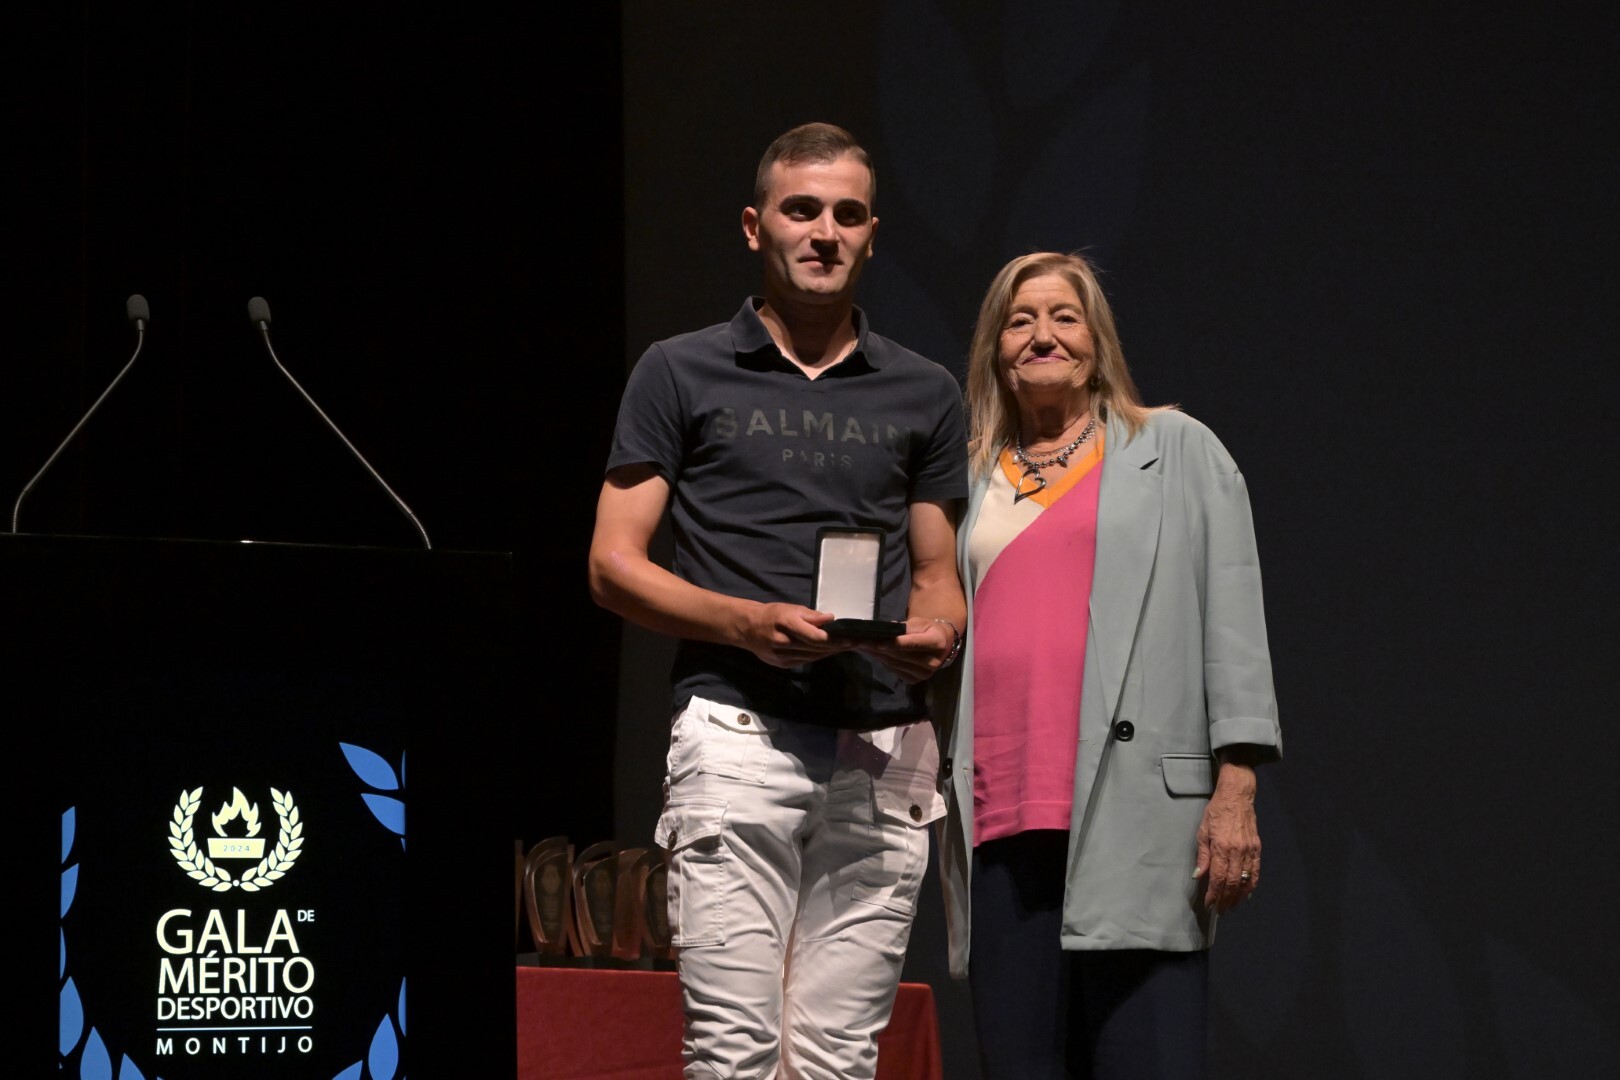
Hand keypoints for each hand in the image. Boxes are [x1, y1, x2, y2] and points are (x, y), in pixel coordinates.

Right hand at [740, 604, 852, 667]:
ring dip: (830, 652)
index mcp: (785, 624)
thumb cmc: (772, 614)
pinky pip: (805, 661)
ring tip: (844, 647)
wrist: (748, 628)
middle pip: (816, 649)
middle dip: (837, 646)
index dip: (834, 640)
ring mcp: (781, 657)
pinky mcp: (782, 665)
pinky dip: (818, 656)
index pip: (815, 637)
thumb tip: (830, 618)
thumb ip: (811, 616)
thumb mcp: (791, 609)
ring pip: (812, 657)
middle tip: (854, 643)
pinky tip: (828, 651)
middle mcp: (782, 643)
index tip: (850, 639)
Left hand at [857, 617, 955, 683]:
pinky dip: (883, 662)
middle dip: (878, 648)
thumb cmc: (929, 630)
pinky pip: (895, 670)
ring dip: (877, 655)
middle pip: (901, 655)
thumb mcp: (920, 622)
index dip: (894, 644)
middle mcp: (932, 662)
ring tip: (862, 647)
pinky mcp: (916, 680)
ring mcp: (924, 674)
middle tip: (860, 642)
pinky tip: (873, 654)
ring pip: (895, 664)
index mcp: (937, 643)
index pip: (912, 644)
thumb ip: (905, 628)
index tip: (877, 643)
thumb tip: (886, 630)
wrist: (942, 645)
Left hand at [1192, 761, 1259, 913]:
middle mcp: (1237, 851)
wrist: (1237, 796)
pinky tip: (1247, 894)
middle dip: (1226, 899)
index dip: (1214, 894)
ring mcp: (1249, 850)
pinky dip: (1252, 885)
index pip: (1218, 878)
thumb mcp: (1203, 831)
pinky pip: (1256, 871)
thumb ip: (1202, 855)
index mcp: (1221, 847)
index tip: (1209, 904)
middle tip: (1220, 910)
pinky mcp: (1257, 848)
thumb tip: (1199, 876)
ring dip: (1239, 896)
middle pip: (1233, 883)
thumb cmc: (1216, 812)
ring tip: (1232, 906)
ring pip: (1246, 880)